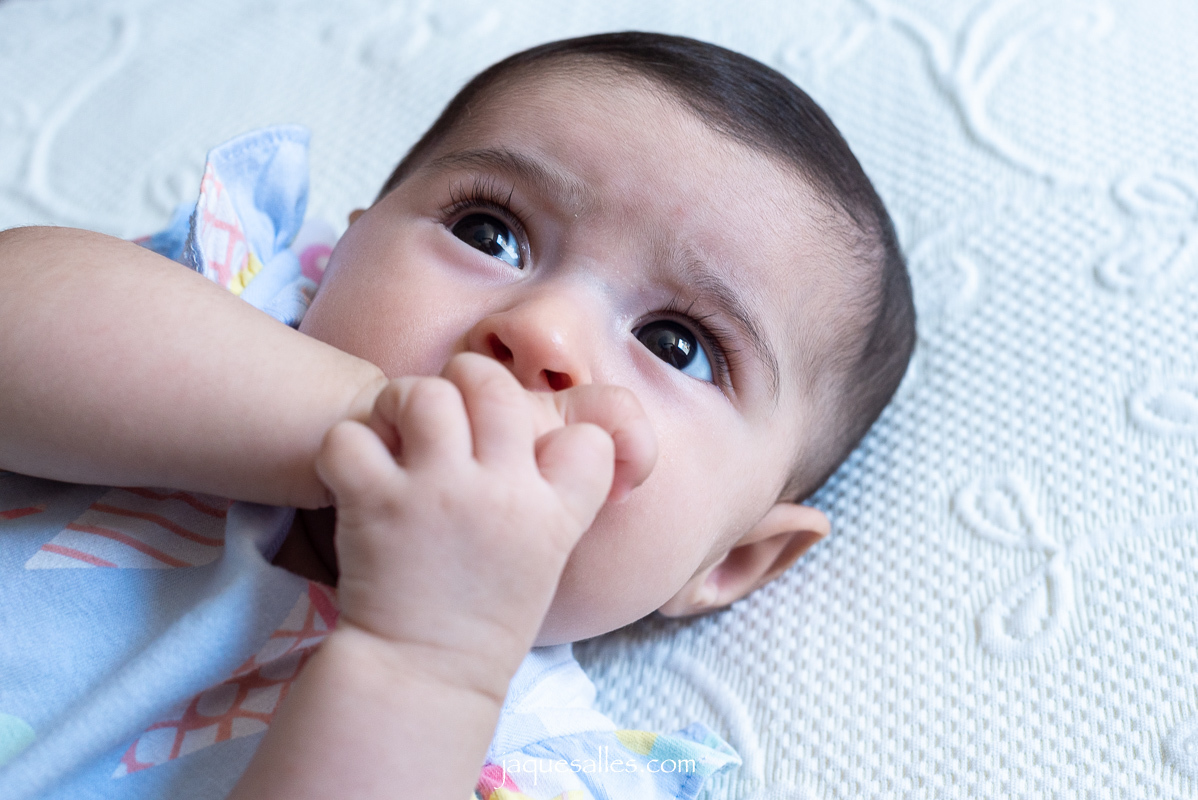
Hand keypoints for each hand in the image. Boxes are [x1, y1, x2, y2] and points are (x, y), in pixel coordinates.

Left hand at [313, 352, 655, 692]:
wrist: (424, 675)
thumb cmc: (486, 617)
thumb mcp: (546, 557)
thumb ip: (554, 497)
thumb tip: (557, 439)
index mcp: (554, 512)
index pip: (587, 438)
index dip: (560, 434)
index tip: (527, 451)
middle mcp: (503, 493)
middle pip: (493, 386)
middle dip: (467, 385)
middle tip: (447, 414)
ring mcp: (438, 494)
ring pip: (425, 393)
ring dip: (404, 402)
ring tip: (398, 431)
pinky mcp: (376, 504)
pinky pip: (352, 434)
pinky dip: (347, 445)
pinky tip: (356, 469)